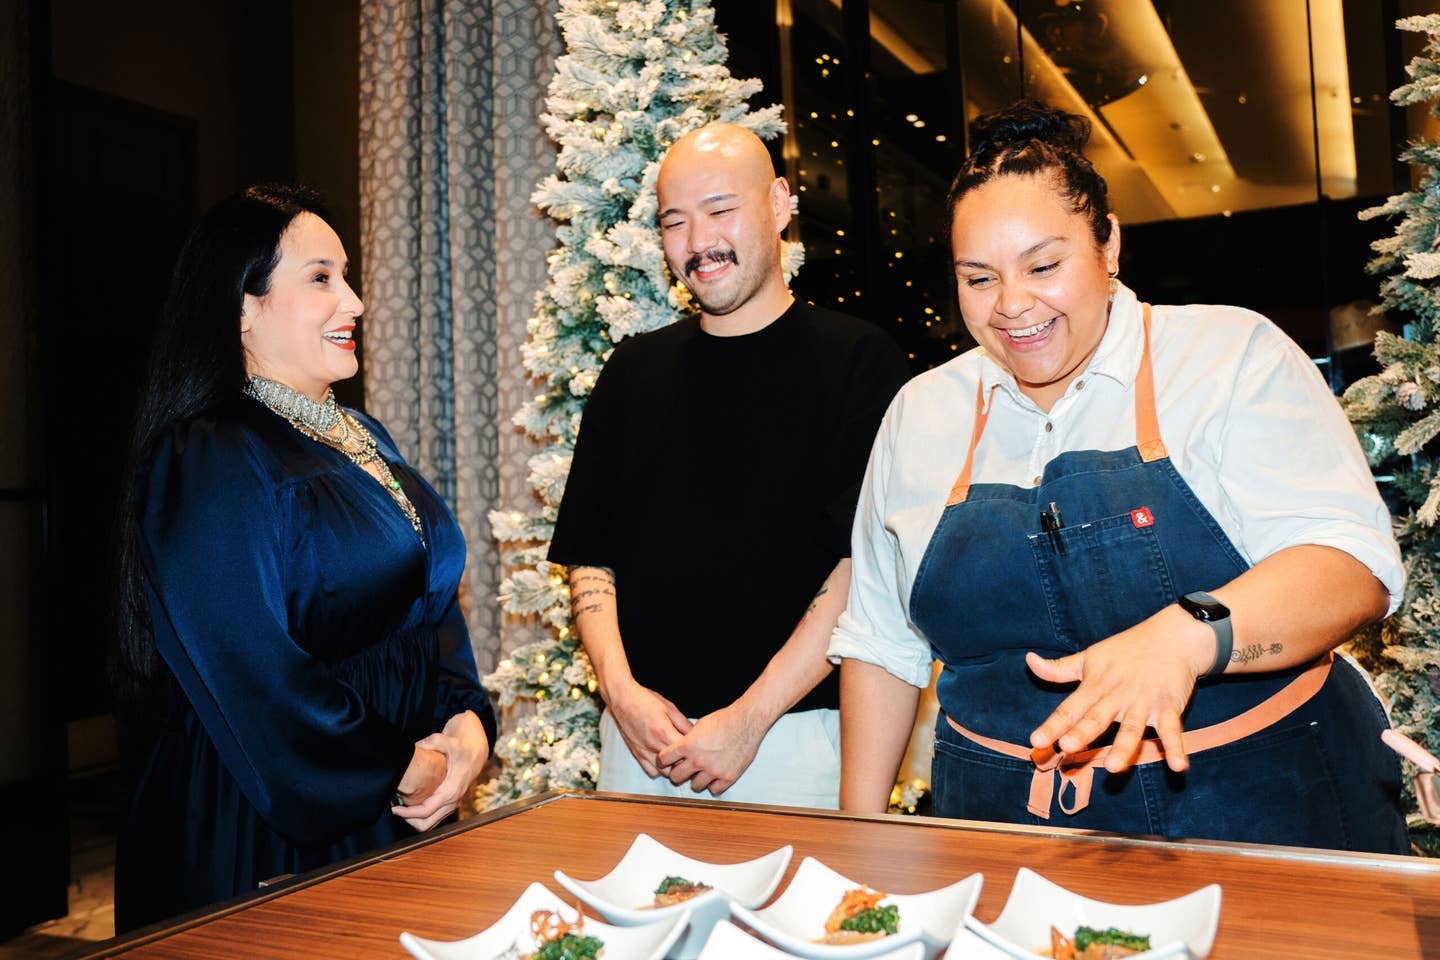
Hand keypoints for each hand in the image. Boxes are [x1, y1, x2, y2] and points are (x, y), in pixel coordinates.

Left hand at [393, 710, 490, 830]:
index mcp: (451, 790)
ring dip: (414, 818)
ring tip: (402, 806)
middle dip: (409, 819)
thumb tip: (417, 746)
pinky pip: (433, 816)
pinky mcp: (449, 801)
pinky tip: (412, 802)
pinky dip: (421, 814)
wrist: (477, 749)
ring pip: (429, 823)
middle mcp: (452, 800)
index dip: (408, 813)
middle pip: (426, 824)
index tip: (394, 808)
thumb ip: (433, 742)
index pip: (426, 811)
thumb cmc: (463, 746)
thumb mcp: (449, 740)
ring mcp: (452, 803)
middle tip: (396, 807)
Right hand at [607, 680, 692, 777]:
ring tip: (678, 758)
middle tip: (691, 755)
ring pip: (665, 772)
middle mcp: (654, 745)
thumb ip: (684, 724)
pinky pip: (652, 771)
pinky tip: (664, 760)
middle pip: (677, 765)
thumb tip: (696, 735)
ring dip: (674, 768)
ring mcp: (644, 752)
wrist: (622, 699)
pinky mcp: (637, 754)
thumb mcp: (669, 708)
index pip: (685, 752)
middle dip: (686, 762)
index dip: (694, 752)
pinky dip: (660, 770)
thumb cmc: (645, 700)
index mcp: (664, 732)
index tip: (698, 749)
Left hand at [656, 703, 764, 794]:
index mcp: (688, 745)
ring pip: (695, 786)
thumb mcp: (699, 726)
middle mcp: (698, 760)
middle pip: (676, 777)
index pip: (663, 760)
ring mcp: (713, 771)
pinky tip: (715, 776)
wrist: (747, 721)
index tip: (667, 761)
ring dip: (697, 780)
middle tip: (684, 769)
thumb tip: (680, 749)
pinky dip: (714, 784)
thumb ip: (688, 740)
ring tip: (702, 772)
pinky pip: (714, 790)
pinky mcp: (728, 777)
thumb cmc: (724, 720)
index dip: (664, 760)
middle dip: (678, 773)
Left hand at [1026, 606, 1211, 773]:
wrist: (1173, 636)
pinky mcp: (1169, 707)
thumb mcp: (1090, 657)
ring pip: (1132, 728)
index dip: (1052, 724)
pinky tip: (1178, 767)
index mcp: (1095, 685)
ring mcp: (1143, 702)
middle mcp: (1117, 696)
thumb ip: (1059, 669)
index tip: (1036, 741)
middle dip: (1082, 733)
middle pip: (1097, 718)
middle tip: (1067, 748)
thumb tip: (1028, 661)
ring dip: (1124, 747)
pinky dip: (1176, 747)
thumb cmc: (1126, 649)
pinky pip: (1172, 730)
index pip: (1069, 708)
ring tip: (1113, 767)